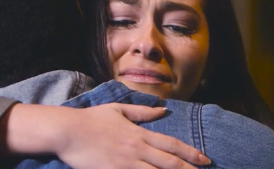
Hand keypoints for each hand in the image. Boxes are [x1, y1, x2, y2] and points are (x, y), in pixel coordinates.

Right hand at [51, 103, 210, 168]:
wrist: (69, 131)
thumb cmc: (93, 119)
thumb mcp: (119, 110)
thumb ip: (142, 112)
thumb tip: (163, 110)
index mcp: (139, 134)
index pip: (171, 144)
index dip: (190, 153)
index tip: (204, 159)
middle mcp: (137, 149)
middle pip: (169, 162)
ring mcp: (126, 164)